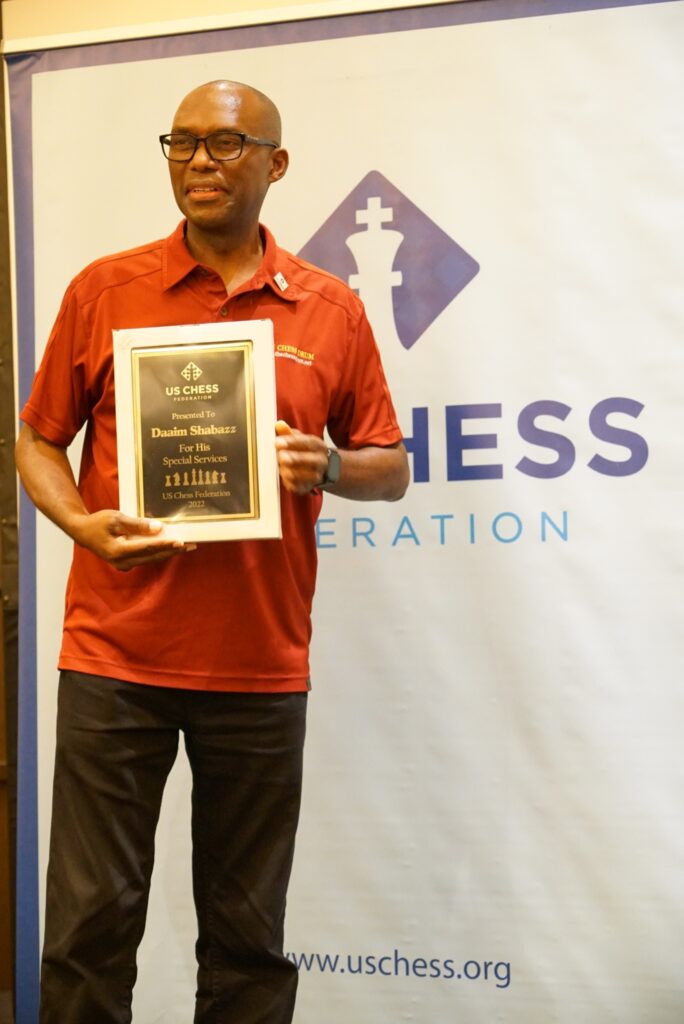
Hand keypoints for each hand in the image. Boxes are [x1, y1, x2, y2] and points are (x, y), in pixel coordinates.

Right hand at [71, 509, 196, 571]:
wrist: (83, 532)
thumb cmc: (98, 522)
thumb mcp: (116, 518)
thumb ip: (137, 525)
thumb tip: (158, 528)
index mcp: (118, 550)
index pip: (147, 548)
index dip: (165, 545)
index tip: (180, 542)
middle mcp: (122, 562)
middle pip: (153, 557)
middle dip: (173, 551)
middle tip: (192, 544)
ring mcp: (124, 565)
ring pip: (151, 559)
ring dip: (168, 553)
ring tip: (186, 546)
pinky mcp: (126, 563)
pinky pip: (146, 559)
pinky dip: (158, 553)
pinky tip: (170, 548)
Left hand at [274, 420, 328, 494]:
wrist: (321, 469)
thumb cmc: (305, 451)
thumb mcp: (299, 439)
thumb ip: (288, 433)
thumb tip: (278, 424)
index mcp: (318, 446)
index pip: (307, 442)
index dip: (292, 442)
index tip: (277, 442)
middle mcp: (321, 461)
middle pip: (310, 460)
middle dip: (295, 458)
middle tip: (281, 457)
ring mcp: (316, 476)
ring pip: (305, 476)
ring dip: (291, 471)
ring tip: (281, 467)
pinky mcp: (308, 487)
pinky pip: (299, 487)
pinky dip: (290, 483)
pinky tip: (283, 477)